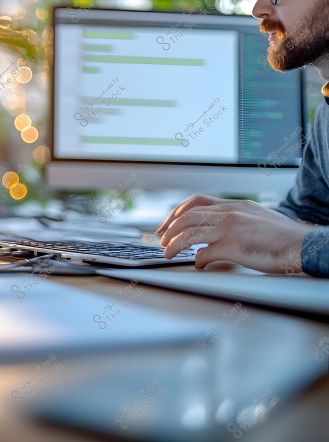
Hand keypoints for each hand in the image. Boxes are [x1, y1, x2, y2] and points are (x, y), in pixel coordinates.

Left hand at [155, 195, 313, 272]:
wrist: (304, 245)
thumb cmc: (284, 236)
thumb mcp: (256, 218)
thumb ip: (233, 222)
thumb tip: (213, 238)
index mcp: (234, 205)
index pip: (196, 202)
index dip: (177, 212)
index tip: (167, 223)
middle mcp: (229, 213)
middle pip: (187, 216)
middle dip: (169, 228)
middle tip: (161, 240)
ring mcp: (230, 228)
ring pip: (189, 232)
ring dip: (174, 244)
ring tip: (167, 253)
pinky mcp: (233, 246)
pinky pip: (204, 252)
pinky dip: (196, 260)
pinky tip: (197, 264)